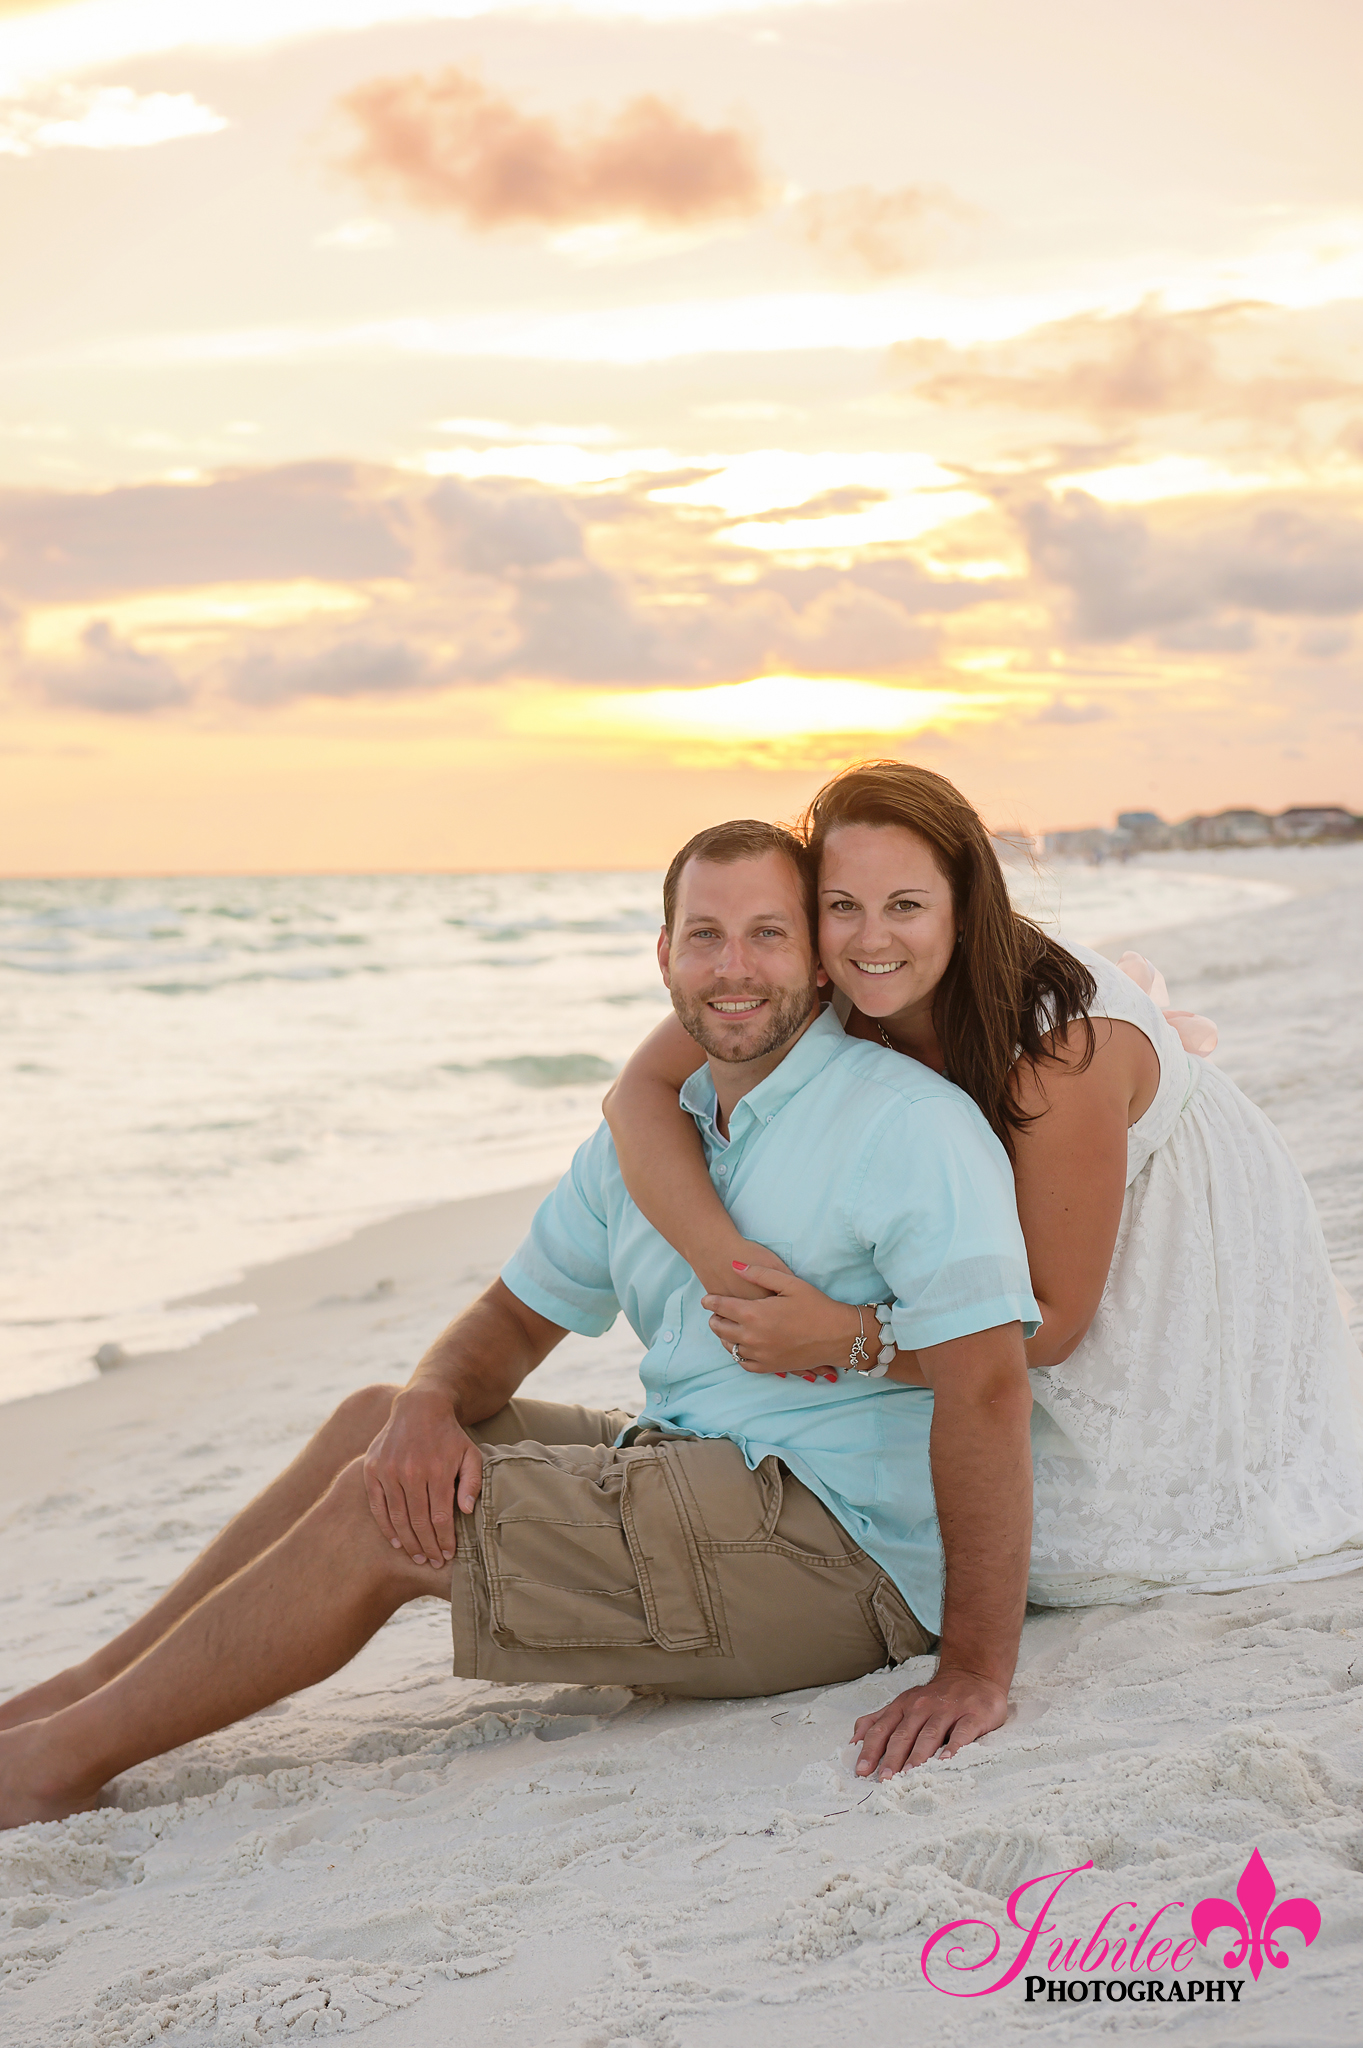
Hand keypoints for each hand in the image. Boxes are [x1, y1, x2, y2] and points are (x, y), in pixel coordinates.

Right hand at [362, 1386, 482, 1567]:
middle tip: (433, 1562)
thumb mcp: (470, 1454)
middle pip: (418, 1522)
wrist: (419, 1407)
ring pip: (397, 1517)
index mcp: (437, 1469)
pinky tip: (396, 1542)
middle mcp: (410, 1471)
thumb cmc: (449, 1436)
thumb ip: (472, 1482)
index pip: (440, 1517)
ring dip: (408, 1542)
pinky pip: (377, 1506)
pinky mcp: (372, 1469)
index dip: (445, 1540)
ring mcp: (388, 1470)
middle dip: (427, 1547)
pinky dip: (386, 1527)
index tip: (448, 1555)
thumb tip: (467, 1512)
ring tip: (417, 1557)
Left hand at [702, 1263, 860, 1382]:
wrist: (837, 1336)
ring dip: (724, 1337)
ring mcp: (761, 1355)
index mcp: (755, 1314)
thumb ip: (759, 1274)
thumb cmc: (816, 1306)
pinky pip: (744, 1363)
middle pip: (720, 1328)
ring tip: (726, 1327)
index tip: (707, 1300)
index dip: (711, 1302)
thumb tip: (734, 1265)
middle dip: (715, 1319)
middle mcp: (753, 1337)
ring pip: (729, 1347)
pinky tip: (741, 1345)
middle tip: (715, 1313)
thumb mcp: (789, 1283)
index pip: (721, 1307)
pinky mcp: (769, 1367)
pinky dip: (738, 1354)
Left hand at [851, 1669, 1007, 1774]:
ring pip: (929, 1735)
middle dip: (891, 1758)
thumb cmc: (933, 1697)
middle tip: (884, 1779)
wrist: (972, 1674)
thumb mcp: (902, 1704)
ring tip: (908, 1775)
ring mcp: (947, 1711)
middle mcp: (921, 1707)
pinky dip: (953, 1747)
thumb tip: (853, 1743)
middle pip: (903, 1734)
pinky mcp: (971, 1716)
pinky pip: (961, 1733)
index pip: (881, 1729)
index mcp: (902, 1707)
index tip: (862, 1771)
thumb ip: (877, 1721)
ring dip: (917, 1756)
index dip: (870, 1749)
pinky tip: (946, 1761)